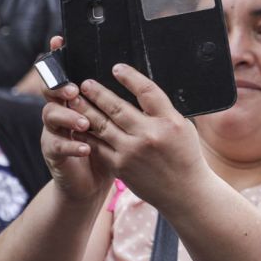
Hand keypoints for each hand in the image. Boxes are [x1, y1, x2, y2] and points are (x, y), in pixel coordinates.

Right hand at [39, 38, 116, 202]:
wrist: (94, 184)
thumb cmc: (111, 150)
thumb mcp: (119, 123)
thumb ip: (122, 102)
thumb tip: (139, 76)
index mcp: (77, 99)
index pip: (65, 73)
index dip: (58, 57)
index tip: (59, 41)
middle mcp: (61, 110)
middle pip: (51, 89)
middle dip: (60, 85)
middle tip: (74, 89)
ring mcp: (54, 131)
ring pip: (50, 114)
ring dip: (68, 116)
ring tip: (85, 122)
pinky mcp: (53, 152)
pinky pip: (56, 145)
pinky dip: (72, 145)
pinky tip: (86, 147)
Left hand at [71, 63, 206, 212]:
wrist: (185, 192)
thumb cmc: (185, 156)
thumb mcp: (182, 127)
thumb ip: (162, 110)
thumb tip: (140, 90)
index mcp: (169, 121)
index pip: (147, 91)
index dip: (130, 77)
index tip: (117, 68)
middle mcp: (150, 135)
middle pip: (117, 107)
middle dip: (98, 93)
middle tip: (84, 83)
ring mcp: (132, 152)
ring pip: (102, 125)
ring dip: (86, 110)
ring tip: (75, 99)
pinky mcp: (120, 166)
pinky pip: (98, 145)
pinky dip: (87, 133)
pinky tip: (79, 124)